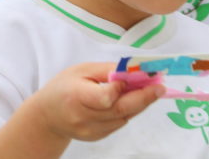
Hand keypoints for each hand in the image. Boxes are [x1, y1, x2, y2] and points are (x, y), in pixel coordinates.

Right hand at [30, 62, 163, 142]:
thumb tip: (133, 70)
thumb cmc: (64, 87)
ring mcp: (91, 131)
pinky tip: (129, 100)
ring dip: (139, 103)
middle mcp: (83, 118)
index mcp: (76, 97)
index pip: (105, 97)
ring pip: (124, 117)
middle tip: (160, 87)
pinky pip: (119, 123)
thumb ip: (106, 71)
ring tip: (150, 89)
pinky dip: (128, 111)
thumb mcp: (81, 70)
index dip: (120, 88)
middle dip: (144, 97)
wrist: (48, 116)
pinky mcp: (97, 137)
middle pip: (120, 110)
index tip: (132, 76)